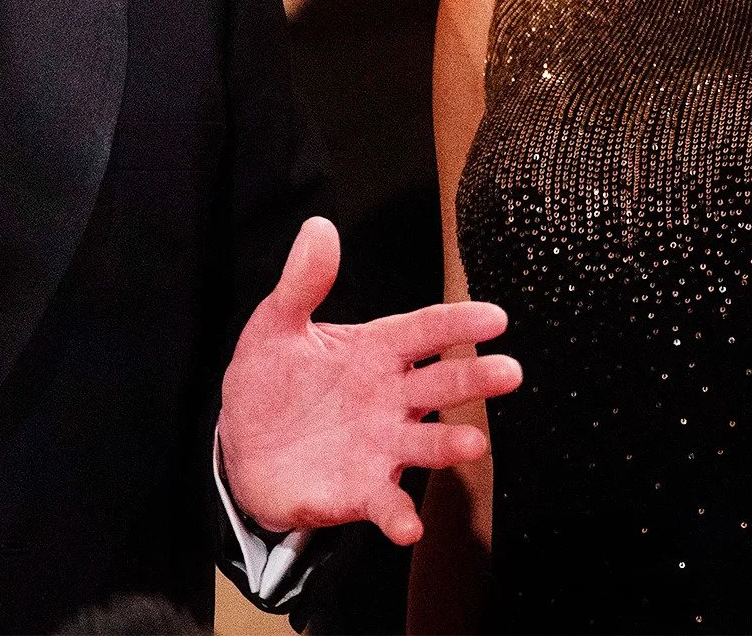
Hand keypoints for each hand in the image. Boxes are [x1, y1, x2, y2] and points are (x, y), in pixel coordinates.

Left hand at [218, 217, 521, 543]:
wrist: (242, 448)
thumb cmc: (270, 382)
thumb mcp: (276, 325)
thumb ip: (303, 282)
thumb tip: (319, 228)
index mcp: (375, 352)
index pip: (425, 331)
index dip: (458, 323)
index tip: (495, 317)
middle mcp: (390, 399)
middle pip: (440, 385)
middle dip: (475, 379)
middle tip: (509, 371)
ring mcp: (381, 447)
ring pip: (426, 445)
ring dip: (450, 447)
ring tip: (474, 444)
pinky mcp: (362, 491)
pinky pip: (387, 504)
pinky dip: (400, 516)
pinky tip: (408, 525)